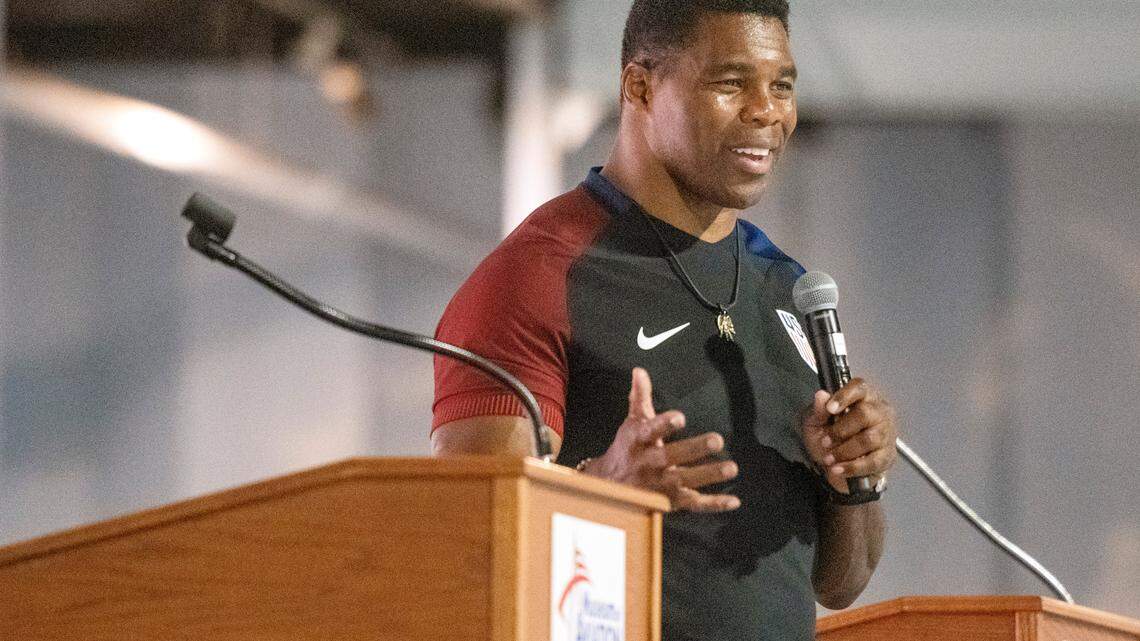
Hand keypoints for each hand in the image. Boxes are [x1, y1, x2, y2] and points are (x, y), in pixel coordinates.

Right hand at [583, 367, 739, 511]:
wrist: (610, 487)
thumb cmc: (627, 449)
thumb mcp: (631, 423)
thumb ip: (639, 397)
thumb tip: (639, 371)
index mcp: (638, 441)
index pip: (650, 431)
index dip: (664, 424)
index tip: (680, 417)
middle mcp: (648, 463)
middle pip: (671, 456)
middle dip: (694, 449)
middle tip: (717, 439)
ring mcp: (660, 485)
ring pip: (685, 481)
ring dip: (709, 475)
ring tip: (732, 467)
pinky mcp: (670, 502)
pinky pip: (693, 505)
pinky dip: (713, 504)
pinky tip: (734, 500)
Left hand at [801, 378, 897, 493]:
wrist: (835, 465)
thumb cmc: (828, 437)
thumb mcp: (815, 423)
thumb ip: (818, 410)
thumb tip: (821, 396)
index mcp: (863, 397)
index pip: (859, 387)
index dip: (845, 396)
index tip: (830, 409)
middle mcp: (879, 411)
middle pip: (865, 414)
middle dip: (841, 430)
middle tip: (825, 441)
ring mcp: (887, 433)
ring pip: (869, 439)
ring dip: (845, 450)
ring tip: (829, 458)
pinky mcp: (887, 456)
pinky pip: (873, 462)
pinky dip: (852, 467)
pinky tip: (838, 469)